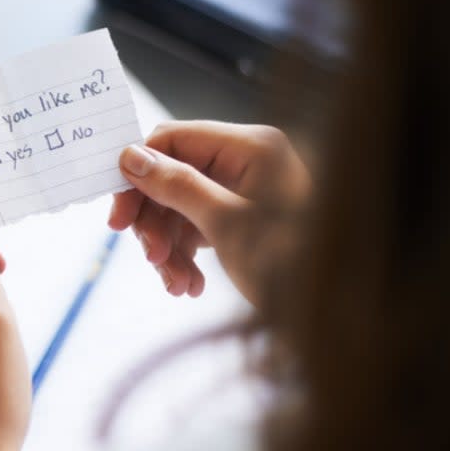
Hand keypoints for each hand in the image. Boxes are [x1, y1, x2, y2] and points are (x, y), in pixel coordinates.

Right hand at [108, 120, 310, 304]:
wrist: (331, 311)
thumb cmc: (291, 262)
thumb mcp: (226, 224)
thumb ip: (177, 185)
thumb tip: (131, 157)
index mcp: (251, 147)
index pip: (173, 140)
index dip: (138, 175)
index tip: (118, 218)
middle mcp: (247, 161)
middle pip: (172, 176)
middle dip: (156, 221)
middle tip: (152, 258)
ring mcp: (244, 189)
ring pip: (180, 207)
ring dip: (169, 247)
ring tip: (178, 284)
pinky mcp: (241, 217)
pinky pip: (197, 227)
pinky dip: (186, 256)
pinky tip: (189, 285)